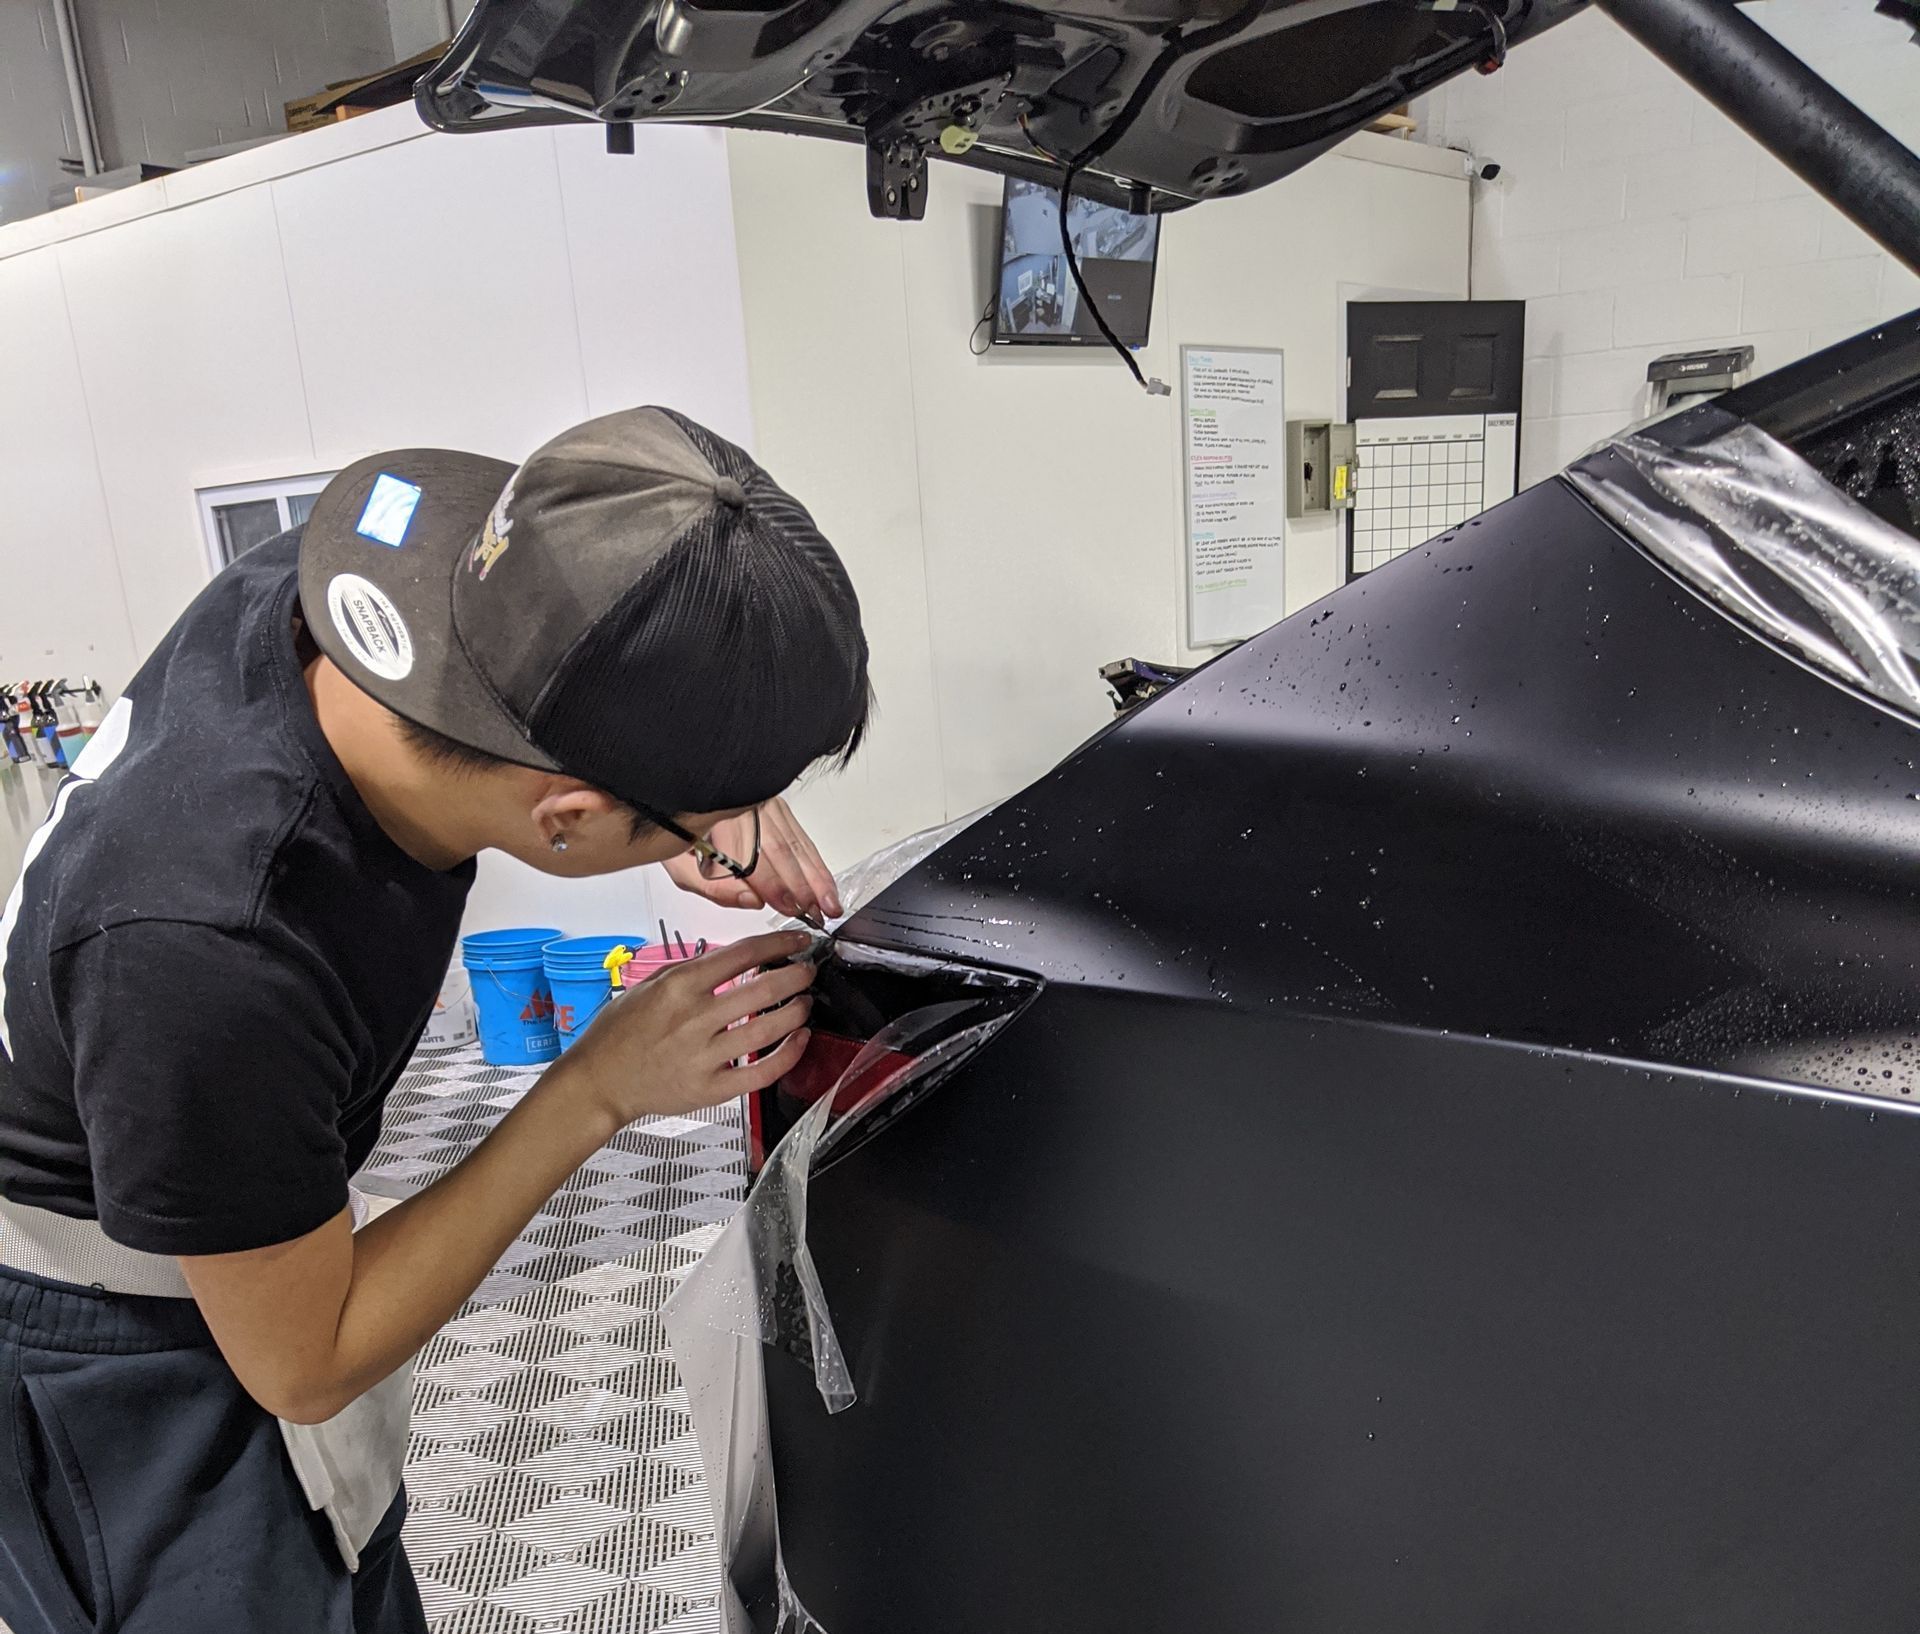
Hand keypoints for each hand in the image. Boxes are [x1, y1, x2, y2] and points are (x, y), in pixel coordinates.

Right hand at [554, 931, 816, 1123]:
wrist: (600, 1081)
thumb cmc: (620, 1032)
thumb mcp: (648, 985)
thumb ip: (691, 970)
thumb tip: (737, 957)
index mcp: (679, 986)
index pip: (743, 954)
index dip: (779, 944)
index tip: (798, 941)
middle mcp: (695, 1018)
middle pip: (764, 989)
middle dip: (798, 975)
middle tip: (808, 971)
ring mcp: (704, 1056)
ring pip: (769, 1029)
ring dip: (797, 1011)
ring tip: (805, 1002)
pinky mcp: (711, 1089)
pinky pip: (762, 1072)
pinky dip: (789, 1054)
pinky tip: (800, 1039)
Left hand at [662, 796, 843, 922]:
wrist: (677, 795)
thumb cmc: (676, 830)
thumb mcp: (679, 865)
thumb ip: (714, 888)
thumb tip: (754, 901)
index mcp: (719, 817)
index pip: (752, 856)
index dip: (774, 884)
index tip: (790, 907)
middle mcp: (747, 805)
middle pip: (781, 848)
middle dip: (803, 884)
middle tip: (819, 912)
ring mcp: (764, 802)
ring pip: (796, 842)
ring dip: (816, 875)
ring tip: (830, 902)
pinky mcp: (775, 805)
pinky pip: (799, 835)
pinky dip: (814, 861)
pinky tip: (823, 880)